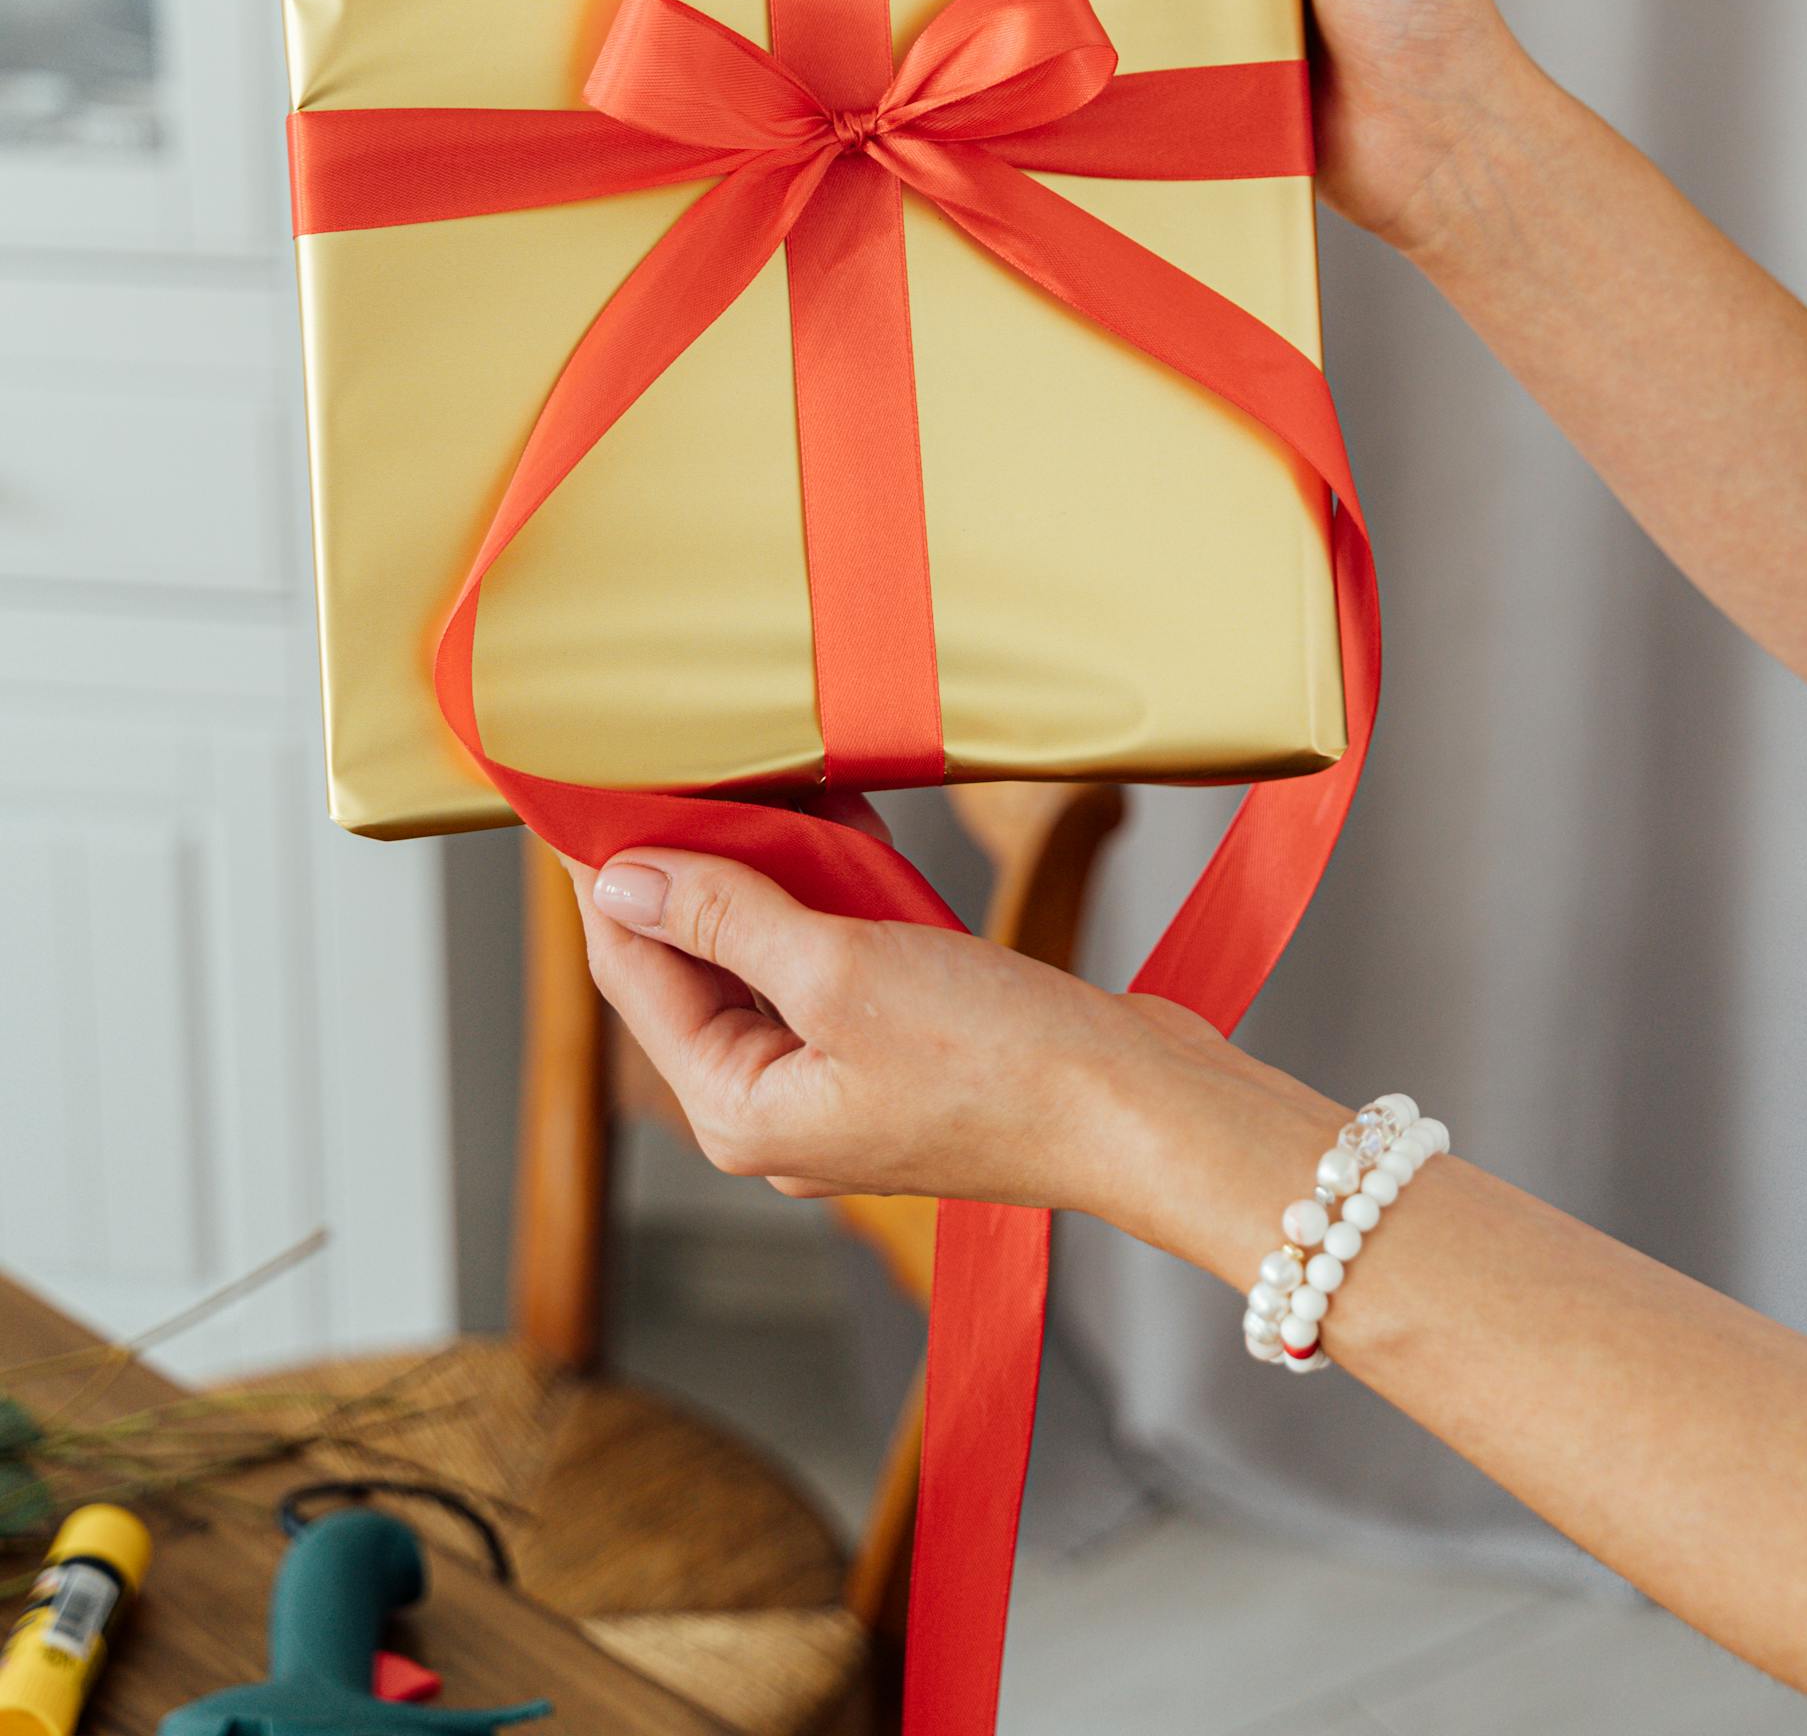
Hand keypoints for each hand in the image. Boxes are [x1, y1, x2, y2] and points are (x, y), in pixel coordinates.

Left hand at [566, 846, 1311, 1259]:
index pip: (633, 973)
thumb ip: (725, 917)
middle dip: (693, 866)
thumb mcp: (838, 970)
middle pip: (695, 965)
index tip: (595, 791)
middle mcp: (776, 1106)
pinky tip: (840, 829)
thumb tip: (626, 881)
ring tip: (759, 782)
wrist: (1140, 1105)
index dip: (611, 876)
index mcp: (738, 1110)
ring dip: (768, 870)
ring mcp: (840, 1081)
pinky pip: (834, 958)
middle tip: (681, 767)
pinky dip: (832, 895)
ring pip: (767, 954)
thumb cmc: (999, 1061)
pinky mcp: (899, 1050)